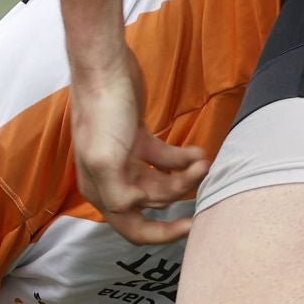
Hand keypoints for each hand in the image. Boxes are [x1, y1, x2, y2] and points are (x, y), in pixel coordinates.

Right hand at [70, 50, 207, 244]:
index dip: (160, 234)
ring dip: (184, 175)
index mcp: (100, 191)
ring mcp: (125, 160)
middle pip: (152, 203)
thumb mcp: (105, 160)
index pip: (131, 228)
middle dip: (178, 191)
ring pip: (161, 181)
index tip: (189, 227)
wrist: (105, 70)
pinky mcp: (138, 140)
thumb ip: (119, 193)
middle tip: (201, 172)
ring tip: (203, 160)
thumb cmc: (103, 113)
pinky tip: (197, 151)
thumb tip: (136, 210)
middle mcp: (111, 181)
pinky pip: (164, 160)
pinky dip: (181, 159)